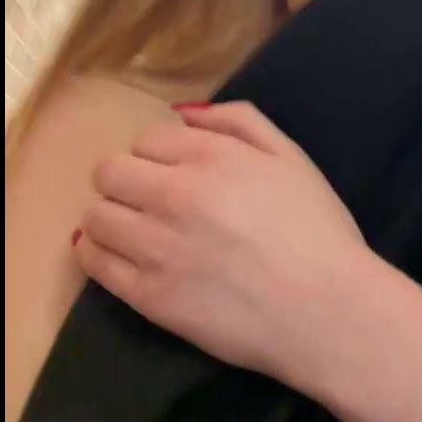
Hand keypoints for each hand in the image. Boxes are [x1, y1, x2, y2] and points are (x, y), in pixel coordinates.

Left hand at [73, 101, 365, 385]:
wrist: (326, 309)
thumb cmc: (317, 230)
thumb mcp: (291, 157)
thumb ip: (239, 121)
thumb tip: (183, 113)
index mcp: (211, 156)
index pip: (147, 140)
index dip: (160, 155)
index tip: (175, 173)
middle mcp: (175, 193)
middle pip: (110, 172)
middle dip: (127, 180)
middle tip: (151, 201)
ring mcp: (156, 246)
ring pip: (95, 216)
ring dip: (111, 216)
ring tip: (137, 231)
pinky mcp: (148, 295)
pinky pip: (95, 264)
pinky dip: (99, 254)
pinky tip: (122, 256)